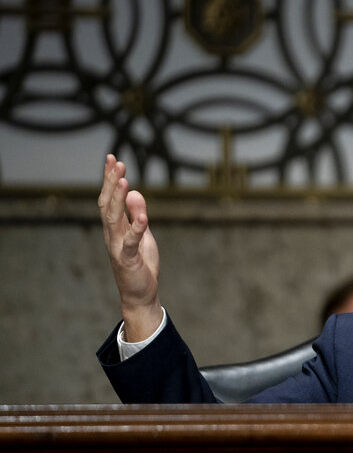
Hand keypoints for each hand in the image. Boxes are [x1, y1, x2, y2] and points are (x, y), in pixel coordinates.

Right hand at [98, 154, 161, 340]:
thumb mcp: (142, 234)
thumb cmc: (141, 264)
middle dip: (111, 183)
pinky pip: (131, 242)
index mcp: (115, 227)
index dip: (109, 179)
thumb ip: (137, 214)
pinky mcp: (129, 260)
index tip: (112, 159)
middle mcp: (112, 235)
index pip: (109, 199)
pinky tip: (144, 217)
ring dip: (118, 199)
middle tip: (117, 162)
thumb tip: (134, 191)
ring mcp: (118, 247)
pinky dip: (137, 229)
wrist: (140, 294)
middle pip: (108, 204)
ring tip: (123, 180)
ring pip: (114, 220)